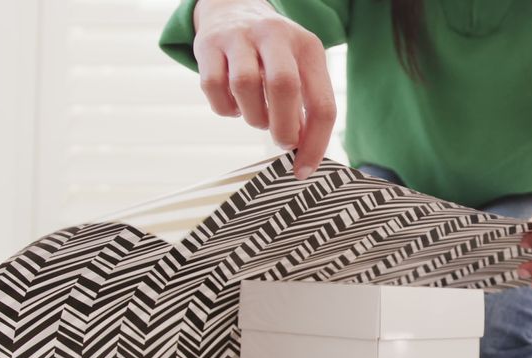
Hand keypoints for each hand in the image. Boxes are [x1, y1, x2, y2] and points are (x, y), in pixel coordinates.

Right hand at [193, 0, 335, 177]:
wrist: (234, 9)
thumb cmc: (273, 54)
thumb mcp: (299, 68)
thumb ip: (305, 107)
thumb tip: (304, 152)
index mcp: (308, 47)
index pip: (322, 103)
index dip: (315, 143)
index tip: (303, 168)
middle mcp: (275, 36)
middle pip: (283, 87)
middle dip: (282, 127)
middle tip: (281, 141)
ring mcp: (239, 37)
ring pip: (244, 86)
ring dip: (252, 116)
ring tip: (257, 116)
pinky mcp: (209, 44)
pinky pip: (214, 87)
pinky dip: (225, 108)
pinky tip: (234, 104)